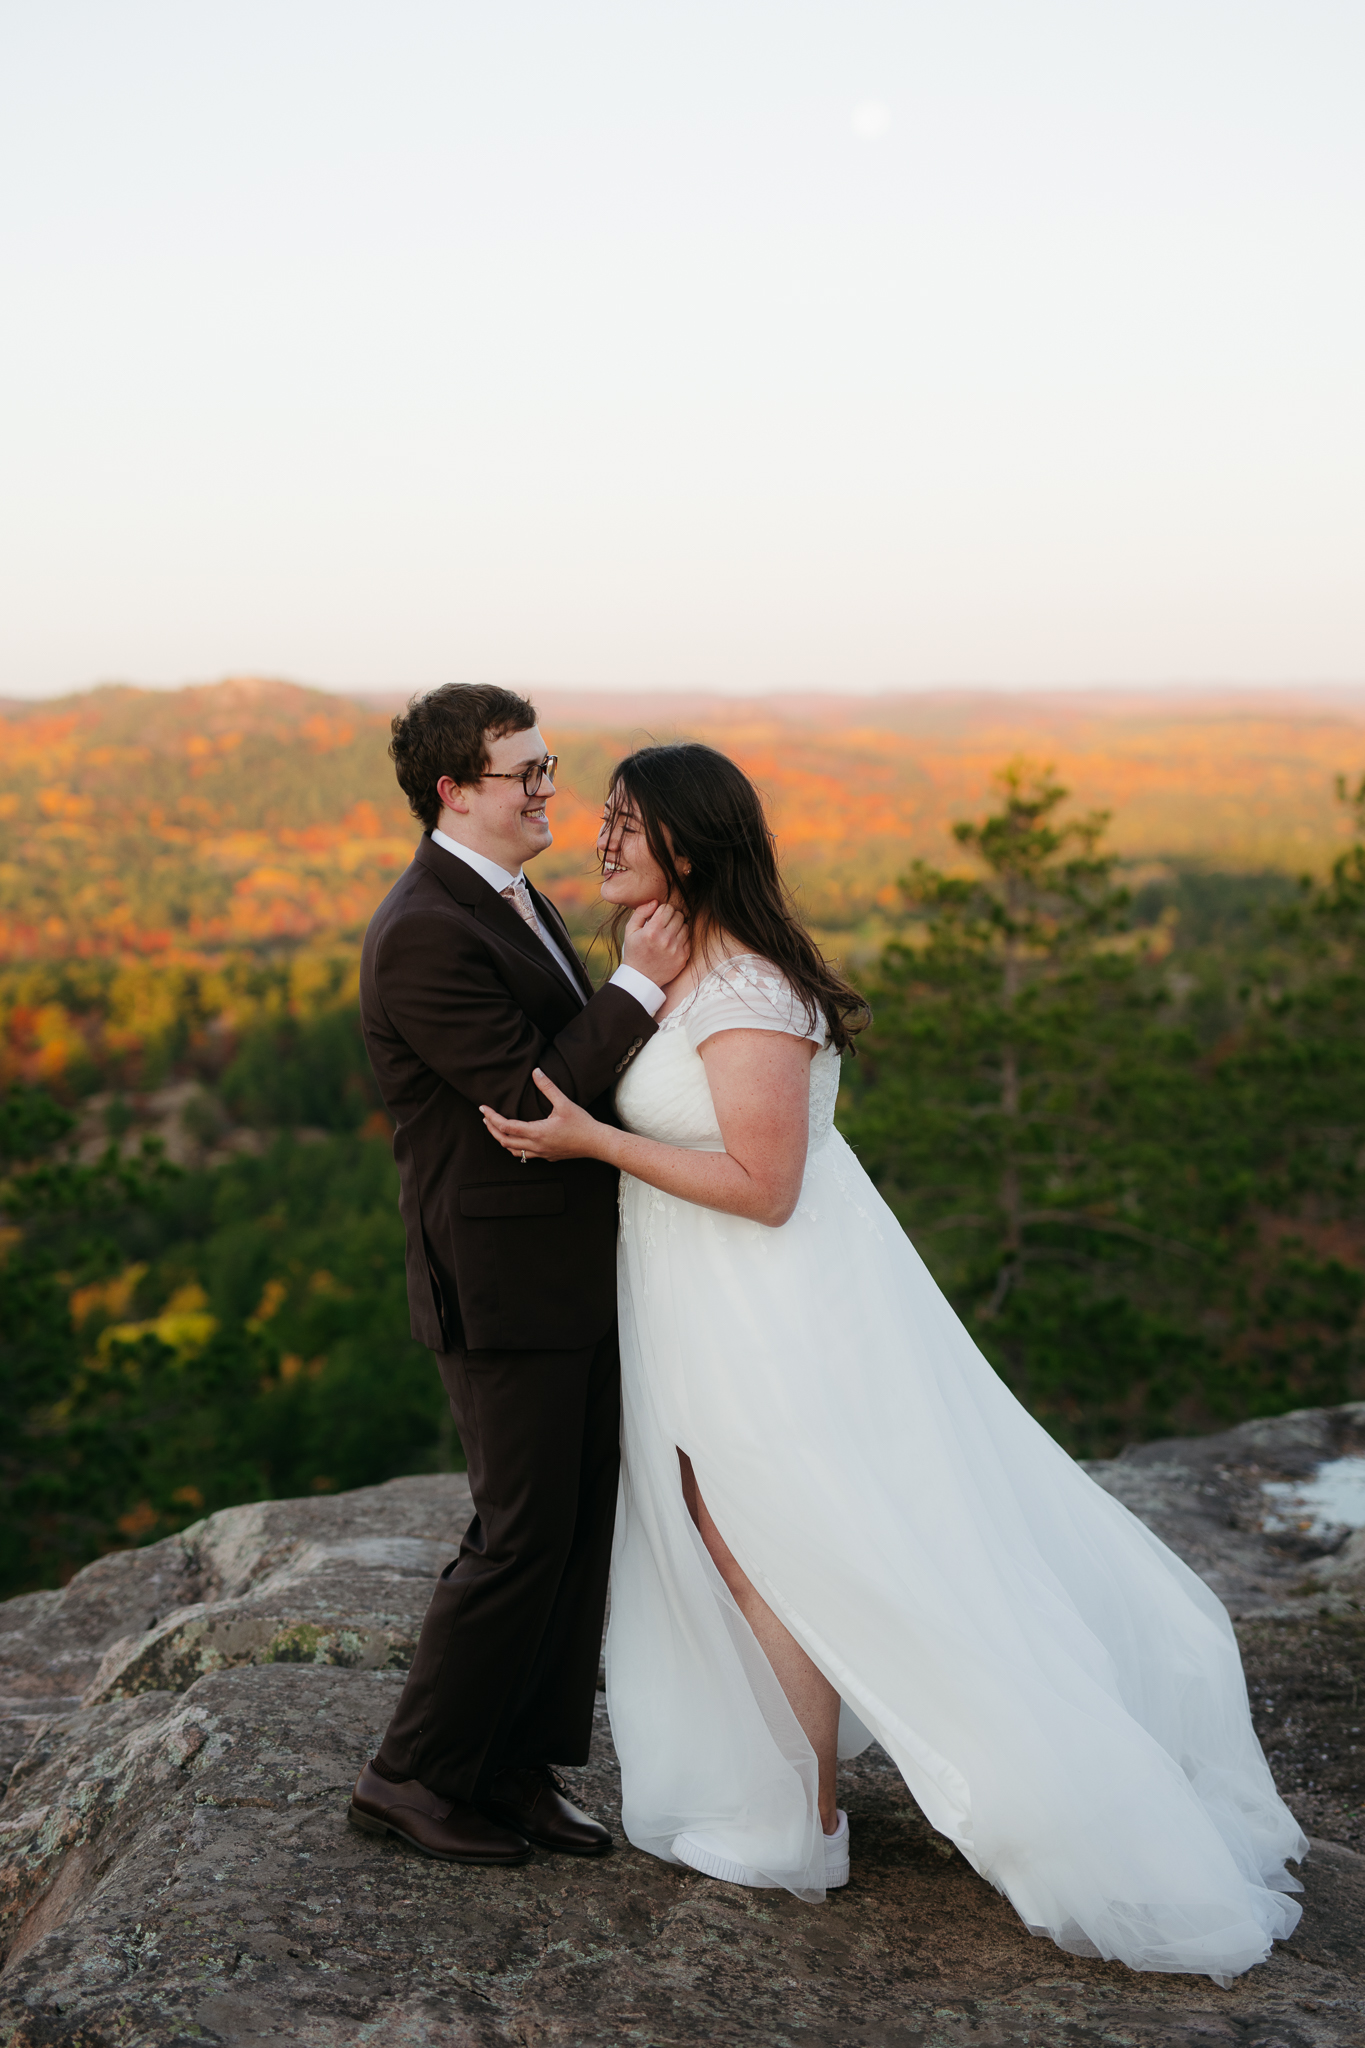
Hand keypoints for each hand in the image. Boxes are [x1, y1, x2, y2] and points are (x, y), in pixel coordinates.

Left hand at [480, 1069, 609, 1163]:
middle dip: (491, 1129)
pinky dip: (515, 1147)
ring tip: (496, 1128)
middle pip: (504, 1141)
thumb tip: (536, 1072)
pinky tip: (517, 1139)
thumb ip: (548, 1087)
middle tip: (485, 1117)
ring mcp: (541, 1153)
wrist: (596, 1143)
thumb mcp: (564, 1102)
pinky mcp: (548, 1156)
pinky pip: (525, 1154)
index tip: (483, 1109)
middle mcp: (536, 1145)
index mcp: (537, 1132)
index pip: (506, 1126)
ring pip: (513, 1151)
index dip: (492, 1117)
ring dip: (502, 1140)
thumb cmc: (582, 1123)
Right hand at [621, 901, 689, 987]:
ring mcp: (676, 949)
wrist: (641, 978)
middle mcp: (666, 940)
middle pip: (678, 915)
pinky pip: (688, 938)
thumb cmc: (634, 952)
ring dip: (678, 926)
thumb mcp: (630, 931)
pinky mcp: (683, 957)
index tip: (658, 916)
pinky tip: (672, 942)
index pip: (667, 908)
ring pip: (685, 926)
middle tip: (664, 923)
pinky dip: (682, 938)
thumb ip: (641, 913)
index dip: (662, 909)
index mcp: (652, 931)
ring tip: (668, 933)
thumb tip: (655, 901)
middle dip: (671, 916)